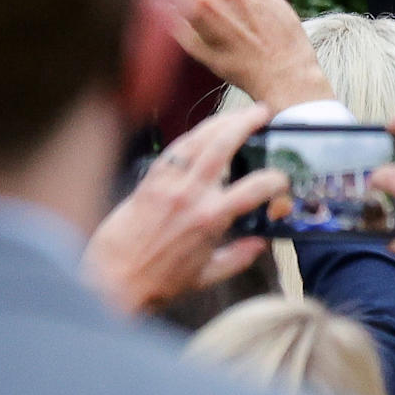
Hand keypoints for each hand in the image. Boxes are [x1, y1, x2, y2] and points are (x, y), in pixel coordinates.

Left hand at [82, 91, 288, 315]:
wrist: (113, 279)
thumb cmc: (158, 282)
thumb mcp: (205, 277)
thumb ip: (237, 258)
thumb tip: (260, 245)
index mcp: (211, 219)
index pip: (255, 188)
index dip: (275, 180)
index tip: (282, 179)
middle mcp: (191, 194)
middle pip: (223, 144)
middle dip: (246, 122)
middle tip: (263, 111)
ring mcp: (168, 183)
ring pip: (197, 138)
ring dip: (220, 120)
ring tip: (236, 114)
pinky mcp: (149, 180)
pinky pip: (174, 149)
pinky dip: (191, 136)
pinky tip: (202, 132)